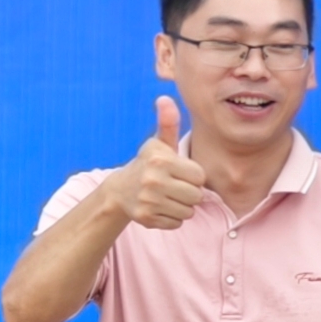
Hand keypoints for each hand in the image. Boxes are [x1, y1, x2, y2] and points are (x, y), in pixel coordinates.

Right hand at [111, 99, 210, 229]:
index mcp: (161, 160)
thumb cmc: (149, 164)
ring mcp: (148, 201)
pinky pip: (177, 223)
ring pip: (189, 211)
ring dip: (182, 206)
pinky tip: (160, 207)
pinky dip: (172, 217)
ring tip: (167, 196)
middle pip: (197, 196)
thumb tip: (165, 98)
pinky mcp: (146, 218)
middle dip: (190, 192)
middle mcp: (153, 180)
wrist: (120, 190)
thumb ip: (168, 123)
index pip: (200, 177)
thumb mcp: (159, 144)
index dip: (193, 176)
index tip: (179, 172)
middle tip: (174, 186)